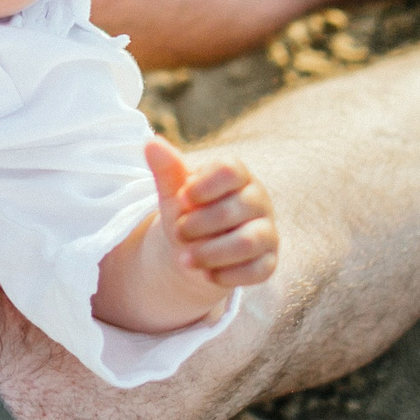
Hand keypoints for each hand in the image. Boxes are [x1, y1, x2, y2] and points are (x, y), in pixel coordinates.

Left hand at [93, 137, 278, 333]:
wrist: (192, 251)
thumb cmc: (186, 214)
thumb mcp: (173, 193)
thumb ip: (166, 169)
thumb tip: (151, 143)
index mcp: (238, 175)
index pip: (230, 170)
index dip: (202, 186)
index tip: (181, 199)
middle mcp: (258, 200)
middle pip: (234, 209)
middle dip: (198, 225)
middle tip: (177, 232)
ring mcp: (267, 231)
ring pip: (248, 242)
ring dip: (211, 253)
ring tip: (185, 259)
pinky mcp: (268, 261)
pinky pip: (257, 270)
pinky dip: (227, 275)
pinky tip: (207, 275)